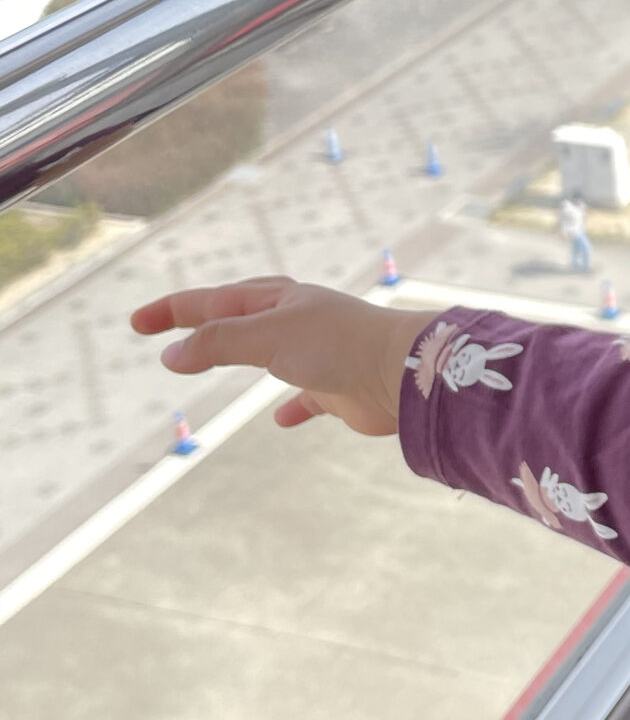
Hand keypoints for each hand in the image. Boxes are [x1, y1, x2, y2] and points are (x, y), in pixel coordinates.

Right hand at [130, 277, 421, 433]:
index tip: (137, 323)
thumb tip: (172, 354)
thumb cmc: (338, 345)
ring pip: (269, 353)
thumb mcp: (267, 337)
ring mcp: (318, 354)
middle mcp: (297, 322)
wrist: (403, 373)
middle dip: (199, 323)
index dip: (173, 311)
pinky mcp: (338, 390)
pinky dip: (292, 406)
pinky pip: (308, 397)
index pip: (213, 301)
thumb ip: (219, 343)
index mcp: (279, 300)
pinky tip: (281, 419)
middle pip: (237, 318)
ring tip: (208, 363)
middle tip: (163, 330)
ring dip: (239, 355)